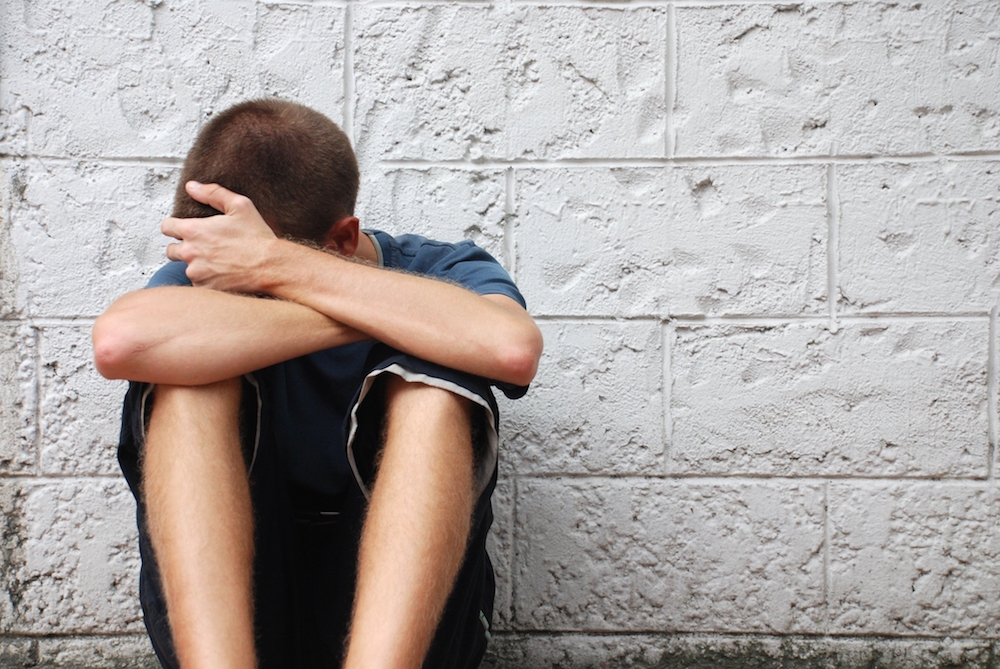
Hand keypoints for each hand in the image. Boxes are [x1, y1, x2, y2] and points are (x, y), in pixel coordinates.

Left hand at [161, 182, 277, 292]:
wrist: (270, 267)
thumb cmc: (256, 237)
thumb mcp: (240, 206)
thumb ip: (212, 193)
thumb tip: (192, 187)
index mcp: (193, 231)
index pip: (166, 227)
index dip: (175, 227)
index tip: (185, 230)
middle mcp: (189, 253)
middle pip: (171, 251)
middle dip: (183, 248)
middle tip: (203, 248)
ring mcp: (196, 273)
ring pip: (186, 269)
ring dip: (197, 266)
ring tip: (218, 262)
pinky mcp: (205, 289)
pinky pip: (198, 285)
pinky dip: (207, 281)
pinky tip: (223, 275)